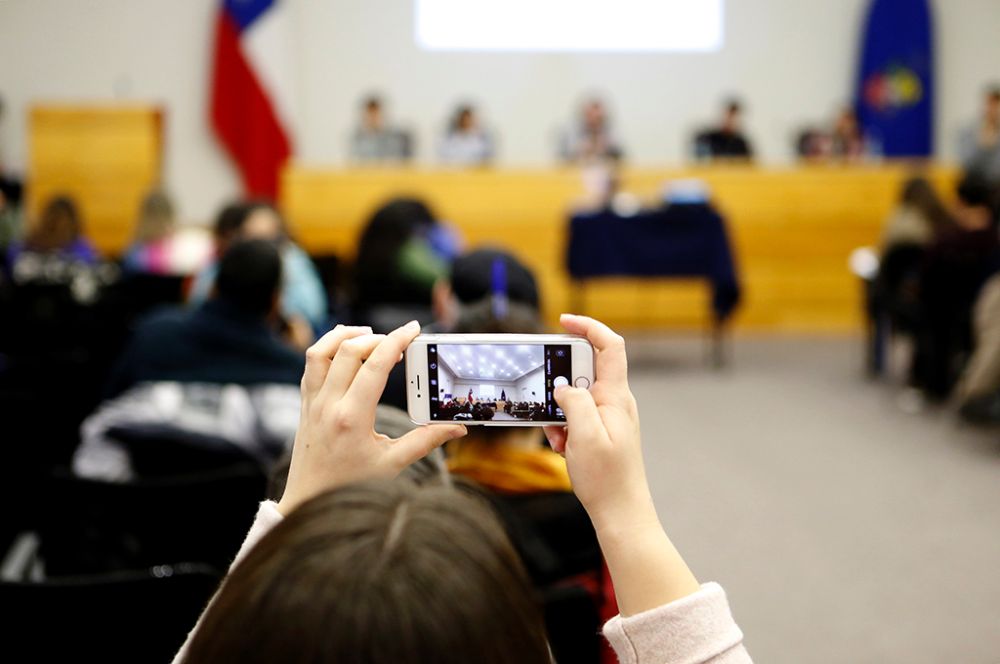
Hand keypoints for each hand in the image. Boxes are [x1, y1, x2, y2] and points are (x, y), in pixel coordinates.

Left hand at [277, 322, 466, 514]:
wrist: (308, 502)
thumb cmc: (349, 487)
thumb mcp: (391, 465)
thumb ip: (425, 442)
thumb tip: (457, 428)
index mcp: (351, 418)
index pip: (374, 365)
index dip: (396, 341)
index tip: (413, 330)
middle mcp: (327, 405)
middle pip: (347, 350)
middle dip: (377, 337)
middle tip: (399, 341)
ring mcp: (312, 403)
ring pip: (320, 351)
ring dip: (345, 336)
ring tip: (369, 335)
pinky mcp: (305, 405)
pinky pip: (310, 366)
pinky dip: (327, 349)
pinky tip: (346, 351)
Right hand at [543, 314, 652, 529]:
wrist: (620, 513)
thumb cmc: (607, 479)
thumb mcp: (585, 436)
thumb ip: (574, 402)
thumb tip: (563, 386)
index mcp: (616, 397)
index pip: (609, 346)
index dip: (588, 327)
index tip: (563, 321)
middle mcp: (614, 402)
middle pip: (583, 371)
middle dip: (560, 385)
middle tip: (550, 406)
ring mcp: (607, 417)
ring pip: (573, 398)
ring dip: (558, 415)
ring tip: (563, 441)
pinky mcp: (599, 432)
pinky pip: (573, 419)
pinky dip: (562, 430)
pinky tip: (566, 450)